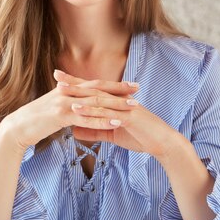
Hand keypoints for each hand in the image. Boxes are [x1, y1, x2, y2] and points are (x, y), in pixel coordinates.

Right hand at [0, 71, 136, 151]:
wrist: (17, 127)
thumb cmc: (34, 121)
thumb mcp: (53, 108)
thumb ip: (67, 104)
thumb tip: (79, 106)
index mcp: (66, 89)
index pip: (94, 84)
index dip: (113, 84)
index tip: (130, 85)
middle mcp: (67, 92)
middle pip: (97, 90)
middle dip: (119, 90)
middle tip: (138, 89)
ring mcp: (64, 103)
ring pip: (94, 103)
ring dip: (115, 104)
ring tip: (133, 107)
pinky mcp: (60, 115)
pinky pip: (85, 118)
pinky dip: (102, 120)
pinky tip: (115, 122)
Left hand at [53, 70, 180, 160]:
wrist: (163, 144)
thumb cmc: (140, 137)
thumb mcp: (112, 134)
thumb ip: (94, 130)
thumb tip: (74, 131)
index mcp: (116, 101)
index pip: (93, 90)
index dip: (77, 83)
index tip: (59, 78)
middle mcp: (119, 99)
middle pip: (93, 88)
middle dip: (74, 82)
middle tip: (56, 76)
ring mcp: (125, 106)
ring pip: (98, 98)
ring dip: (79, 94)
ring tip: (61, 90)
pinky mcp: (129, 116)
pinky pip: (107, 113)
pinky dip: (91, 111)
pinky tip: (78, 110)